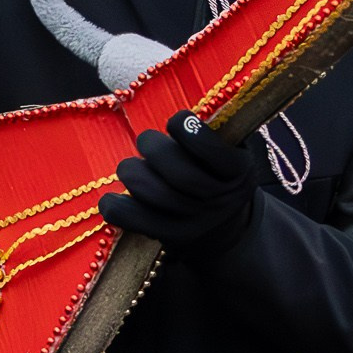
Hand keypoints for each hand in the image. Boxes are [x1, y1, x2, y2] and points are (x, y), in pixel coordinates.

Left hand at [98, 110, 257, 256]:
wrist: (222, 225)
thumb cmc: (215, 172)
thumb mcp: (229, 151)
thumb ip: (212, 133)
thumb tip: (182, 116)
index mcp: (238, 172)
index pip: (212, 151)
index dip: (187, 130)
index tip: (176, 120)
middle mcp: (220, 201)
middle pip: (180, 175)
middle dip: (153, 148)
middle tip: (146, 141)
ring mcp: (195, 223)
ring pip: (154, 194)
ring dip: (133, 172)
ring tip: (132, 166)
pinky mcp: (168, 236)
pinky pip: (131, 219)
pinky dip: (114, 205)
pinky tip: (114, 196)